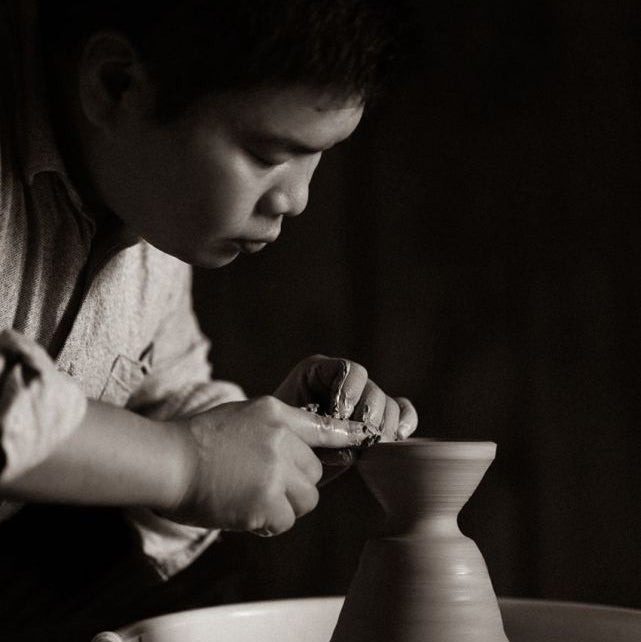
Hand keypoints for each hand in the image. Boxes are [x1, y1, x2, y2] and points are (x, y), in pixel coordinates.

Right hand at [166, 396, 367, 534]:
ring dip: (285, 504)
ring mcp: (274, 471)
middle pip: (314, 471)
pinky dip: (268, 523)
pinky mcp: (265, 503)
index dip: (347, 436)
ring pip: (306, 498)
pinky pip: (285, 520)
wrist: (167, 461)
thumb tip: (298, 448)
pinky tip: (245, 512)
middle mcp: (281, 439)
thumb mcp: (242, 416)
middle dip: (295, 482)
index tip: (367, 439)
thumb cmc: (197, 440)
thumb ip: (275, 428)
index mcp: (275, 414)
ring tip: (253, 499)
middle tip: (263, 484)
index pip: (323, 427)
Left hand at [274, 355, 417, 441]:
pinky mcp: (378, 419)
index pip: (349, 370)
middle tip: (356, 439)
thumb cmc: (281, 440)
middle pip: (373, 389)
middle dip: (367, 417)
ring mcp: (364, 399)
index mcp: (319, 372)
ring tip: (368, 448)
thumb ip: (319, 431)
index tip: (336, 416)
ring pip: (390, 405)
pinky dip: (405, 423)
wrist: (282, 457)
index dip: (349, 393)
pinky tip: (398, 437)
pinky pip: (403, 413)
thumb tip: (353, 448)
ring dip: (383, 428)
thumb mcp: (292, 430)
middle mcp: (345, 382)